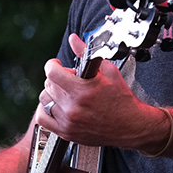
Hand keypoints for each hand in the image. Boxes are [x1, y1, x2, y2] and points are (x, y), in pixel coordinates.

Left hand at [36, 34, 161, 147]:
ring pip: (44, 100)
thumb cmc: (122, 100)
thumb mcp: (109, 71)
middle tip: (69, 80)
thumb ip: (87, 53)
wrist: (131, 126)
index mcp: (82, 91)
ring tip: (65, 93)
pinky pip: (42, 118)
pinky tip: (57, 106)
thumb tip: (74, 40)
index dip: (53, 64)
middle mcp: (72, 108)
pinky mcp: (66, 133)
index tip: (57, 64)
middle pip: (48, 84)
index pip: (52, 72)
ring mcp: (68, 121)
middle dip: (57, 78)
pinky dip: (45, 110)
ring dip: (52, 93)